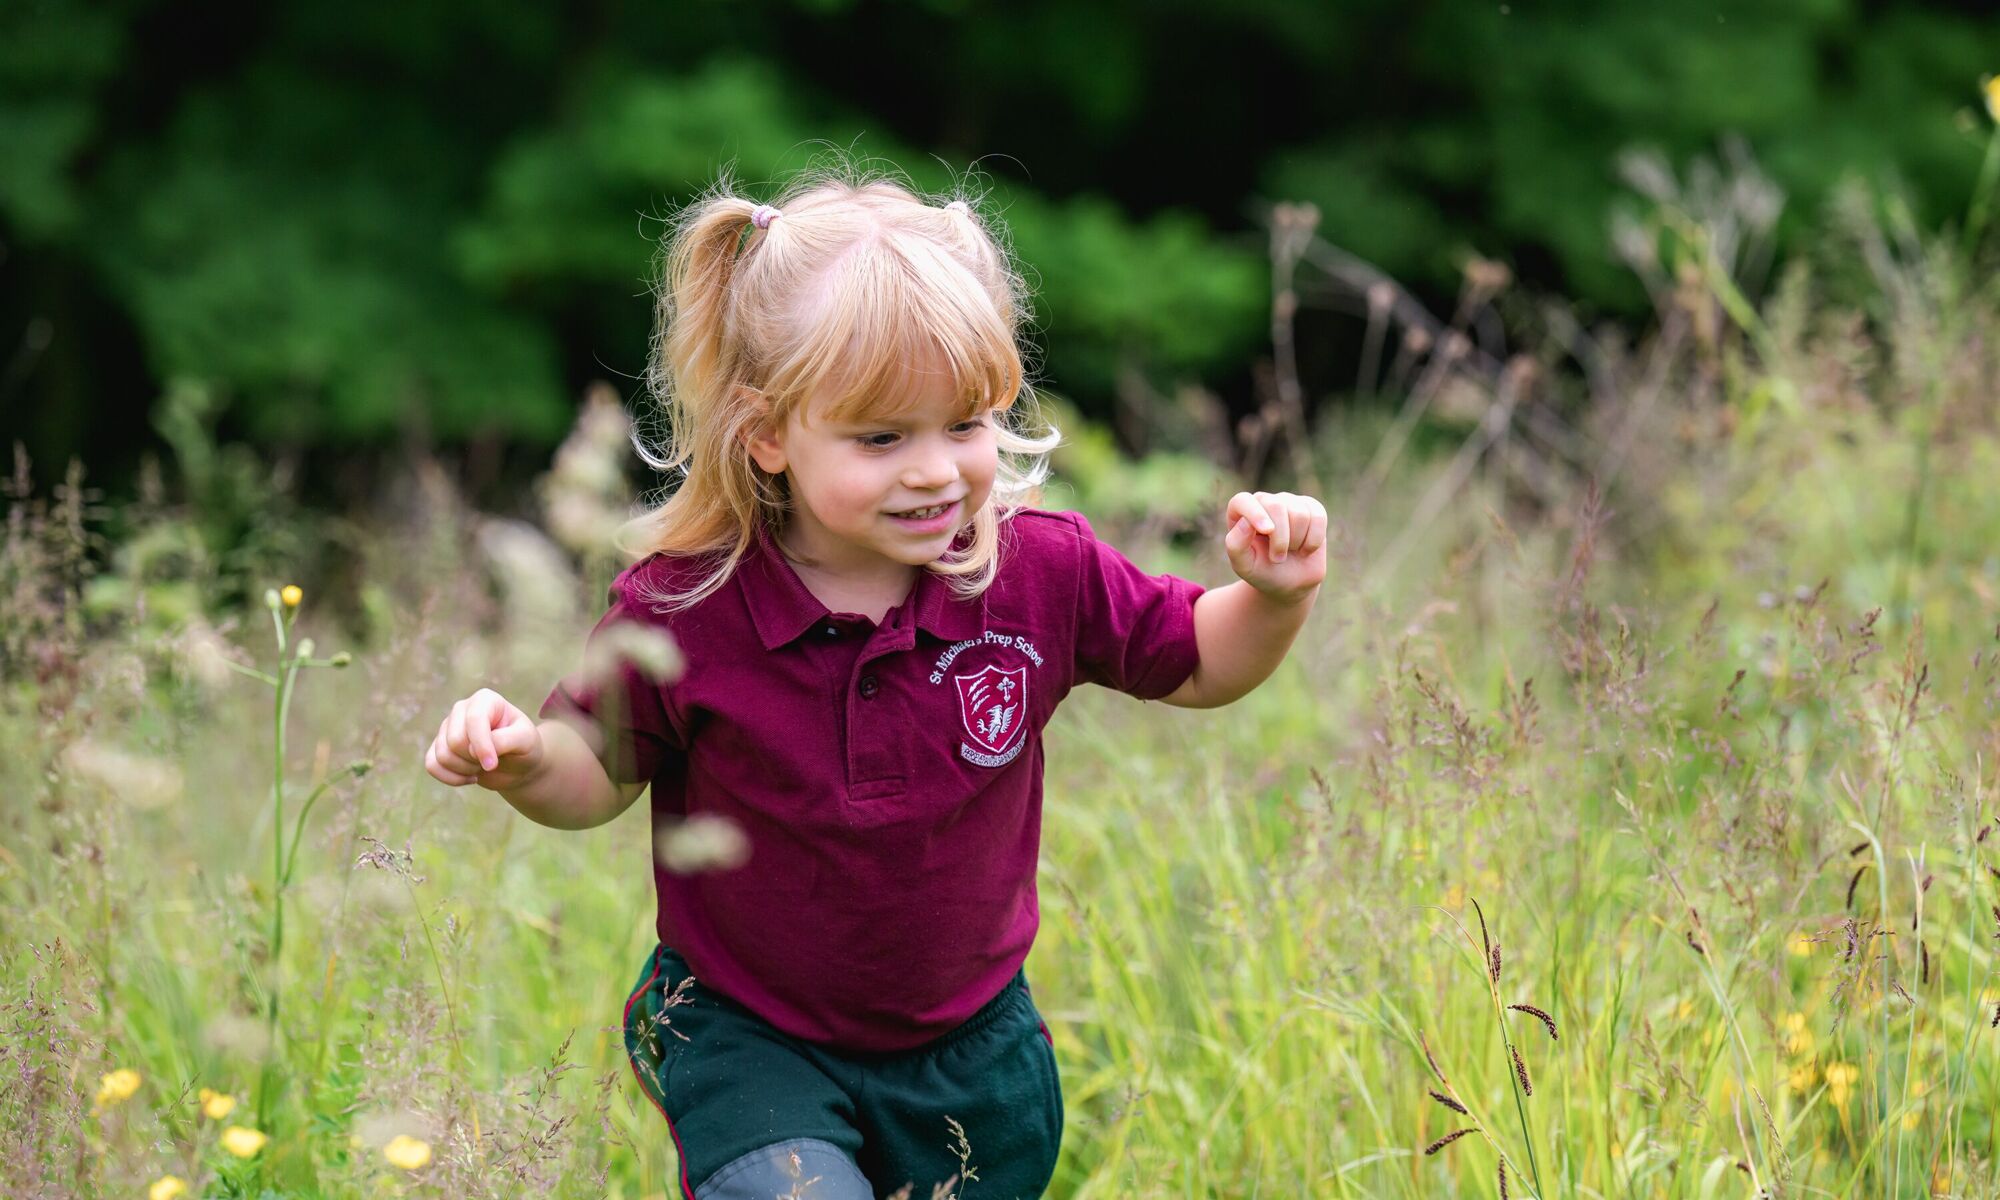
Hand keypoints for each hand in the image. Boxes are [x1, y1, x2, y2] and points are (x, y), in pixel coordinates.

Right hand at [425, 688, 544, 790]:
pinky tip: (469, 778)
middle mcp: (462, 709)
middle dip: (474, 759)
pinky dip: (450, 778)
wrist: (519, 765)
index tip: (492, 765)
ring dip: (464, 770)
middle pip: (455, 740)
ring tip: (482, 767)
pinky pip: (432, 765)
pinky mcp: (438, 746)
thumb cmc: (525, 747)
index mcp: (485, 700)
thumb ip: (505, 740)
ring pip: (443, 754)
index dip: (481, 745)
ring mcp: (447, 727)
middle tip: (491, 763)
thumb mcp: (525, 741)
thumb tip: (473, 750)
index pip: (474, 720)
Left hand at [1223, 490, 1327, 600]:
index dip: (1256, 513)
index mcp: (1241, 513)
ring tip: (1290, 551)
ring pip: (1299, 513)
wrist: (1289, 582)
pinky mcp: (1312, 508)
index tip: (1267, 531)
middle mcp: (1264, 502)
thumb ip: (1236, 545)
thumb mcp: (1244, 565)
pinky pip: (1318, 517)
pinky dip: (1314, 539)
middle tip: (1277, 558)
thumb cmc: (1262, 571)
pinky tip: (1306, 548)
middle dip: (1280, 538)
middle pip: (1276, 505)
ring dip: (1296, 541)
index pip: (1242, 501)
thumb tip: (1245, 522)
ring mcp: (1289, 502)